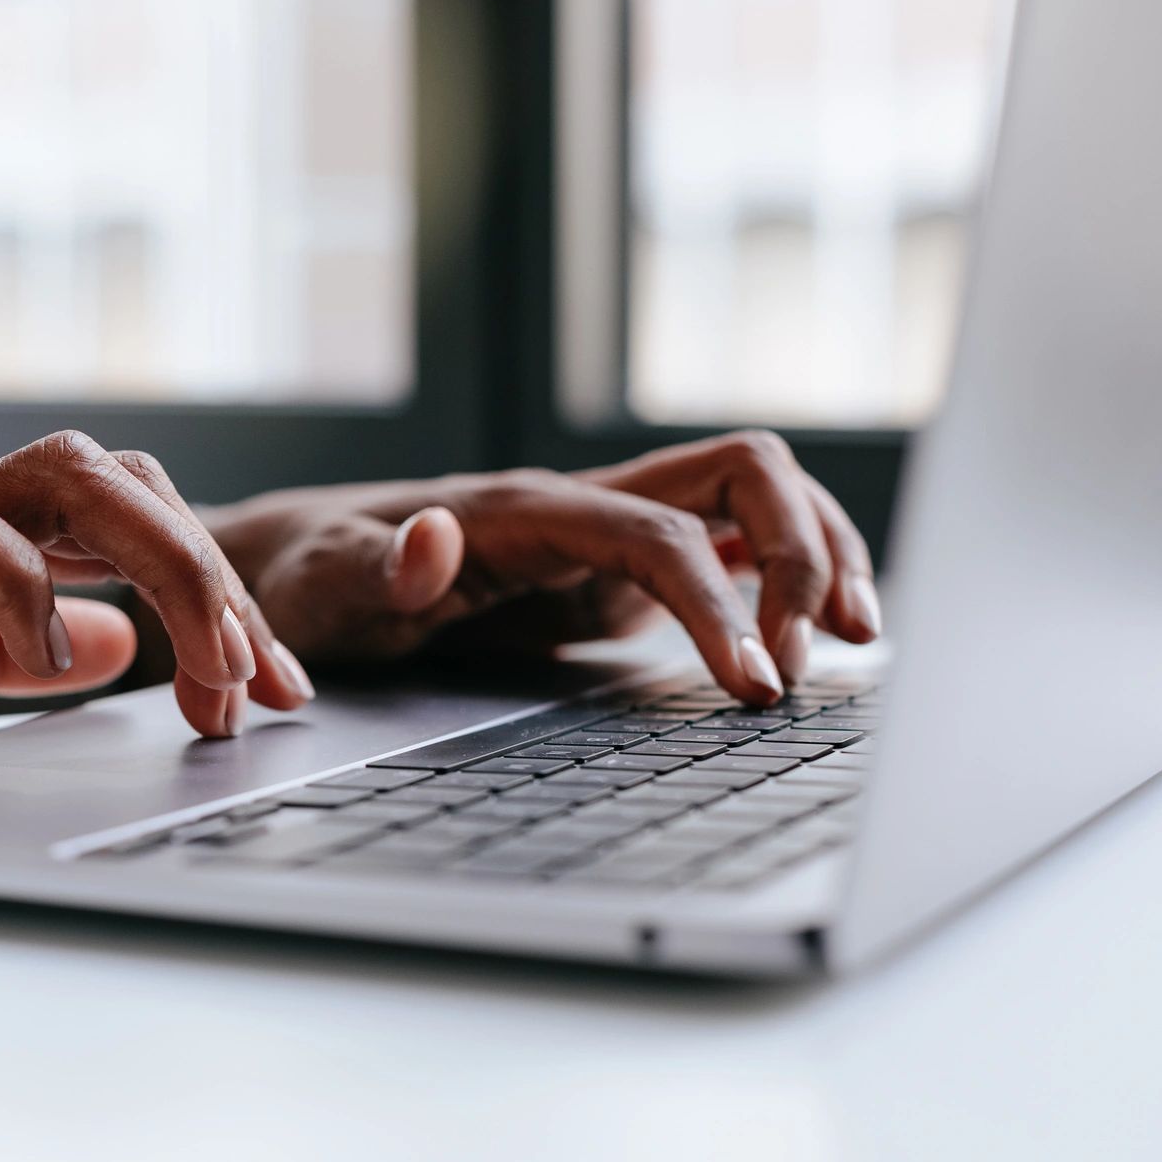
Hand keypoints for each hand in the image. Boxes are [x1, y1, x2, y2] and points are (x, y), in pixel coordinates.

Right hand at [0, 433, 313, 796]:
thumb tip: (107, 640)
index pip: (126, 530)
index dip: (219, 596)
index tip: (274, 693)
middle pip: (123, 484)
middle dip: (222, 581)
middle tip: (264, 694)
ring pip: (69, 477)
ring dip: (166, 568)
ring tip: (203, 675)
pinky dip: (20, 585)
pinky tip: (42, 656)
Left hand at [205, 431, 880, 704]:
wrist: (302, 567)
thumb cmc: (313, 575)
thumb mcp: (328, 580)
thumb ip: (381, 567)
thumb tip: (436, 537)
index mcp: (526, 508)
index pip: (658, 531)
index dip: (718, 603)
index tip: (755, 685)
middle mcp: (583, 503)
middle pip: (742, 476)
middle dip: (803, 555)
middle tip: (815, 662)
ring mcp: (608, 531)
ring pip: (752, 500)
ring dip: (817, 556)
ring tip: (859, 642)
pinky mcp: (616, 568)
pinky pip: (727, 549)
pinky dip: (786, 578)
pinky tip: (814, 634)